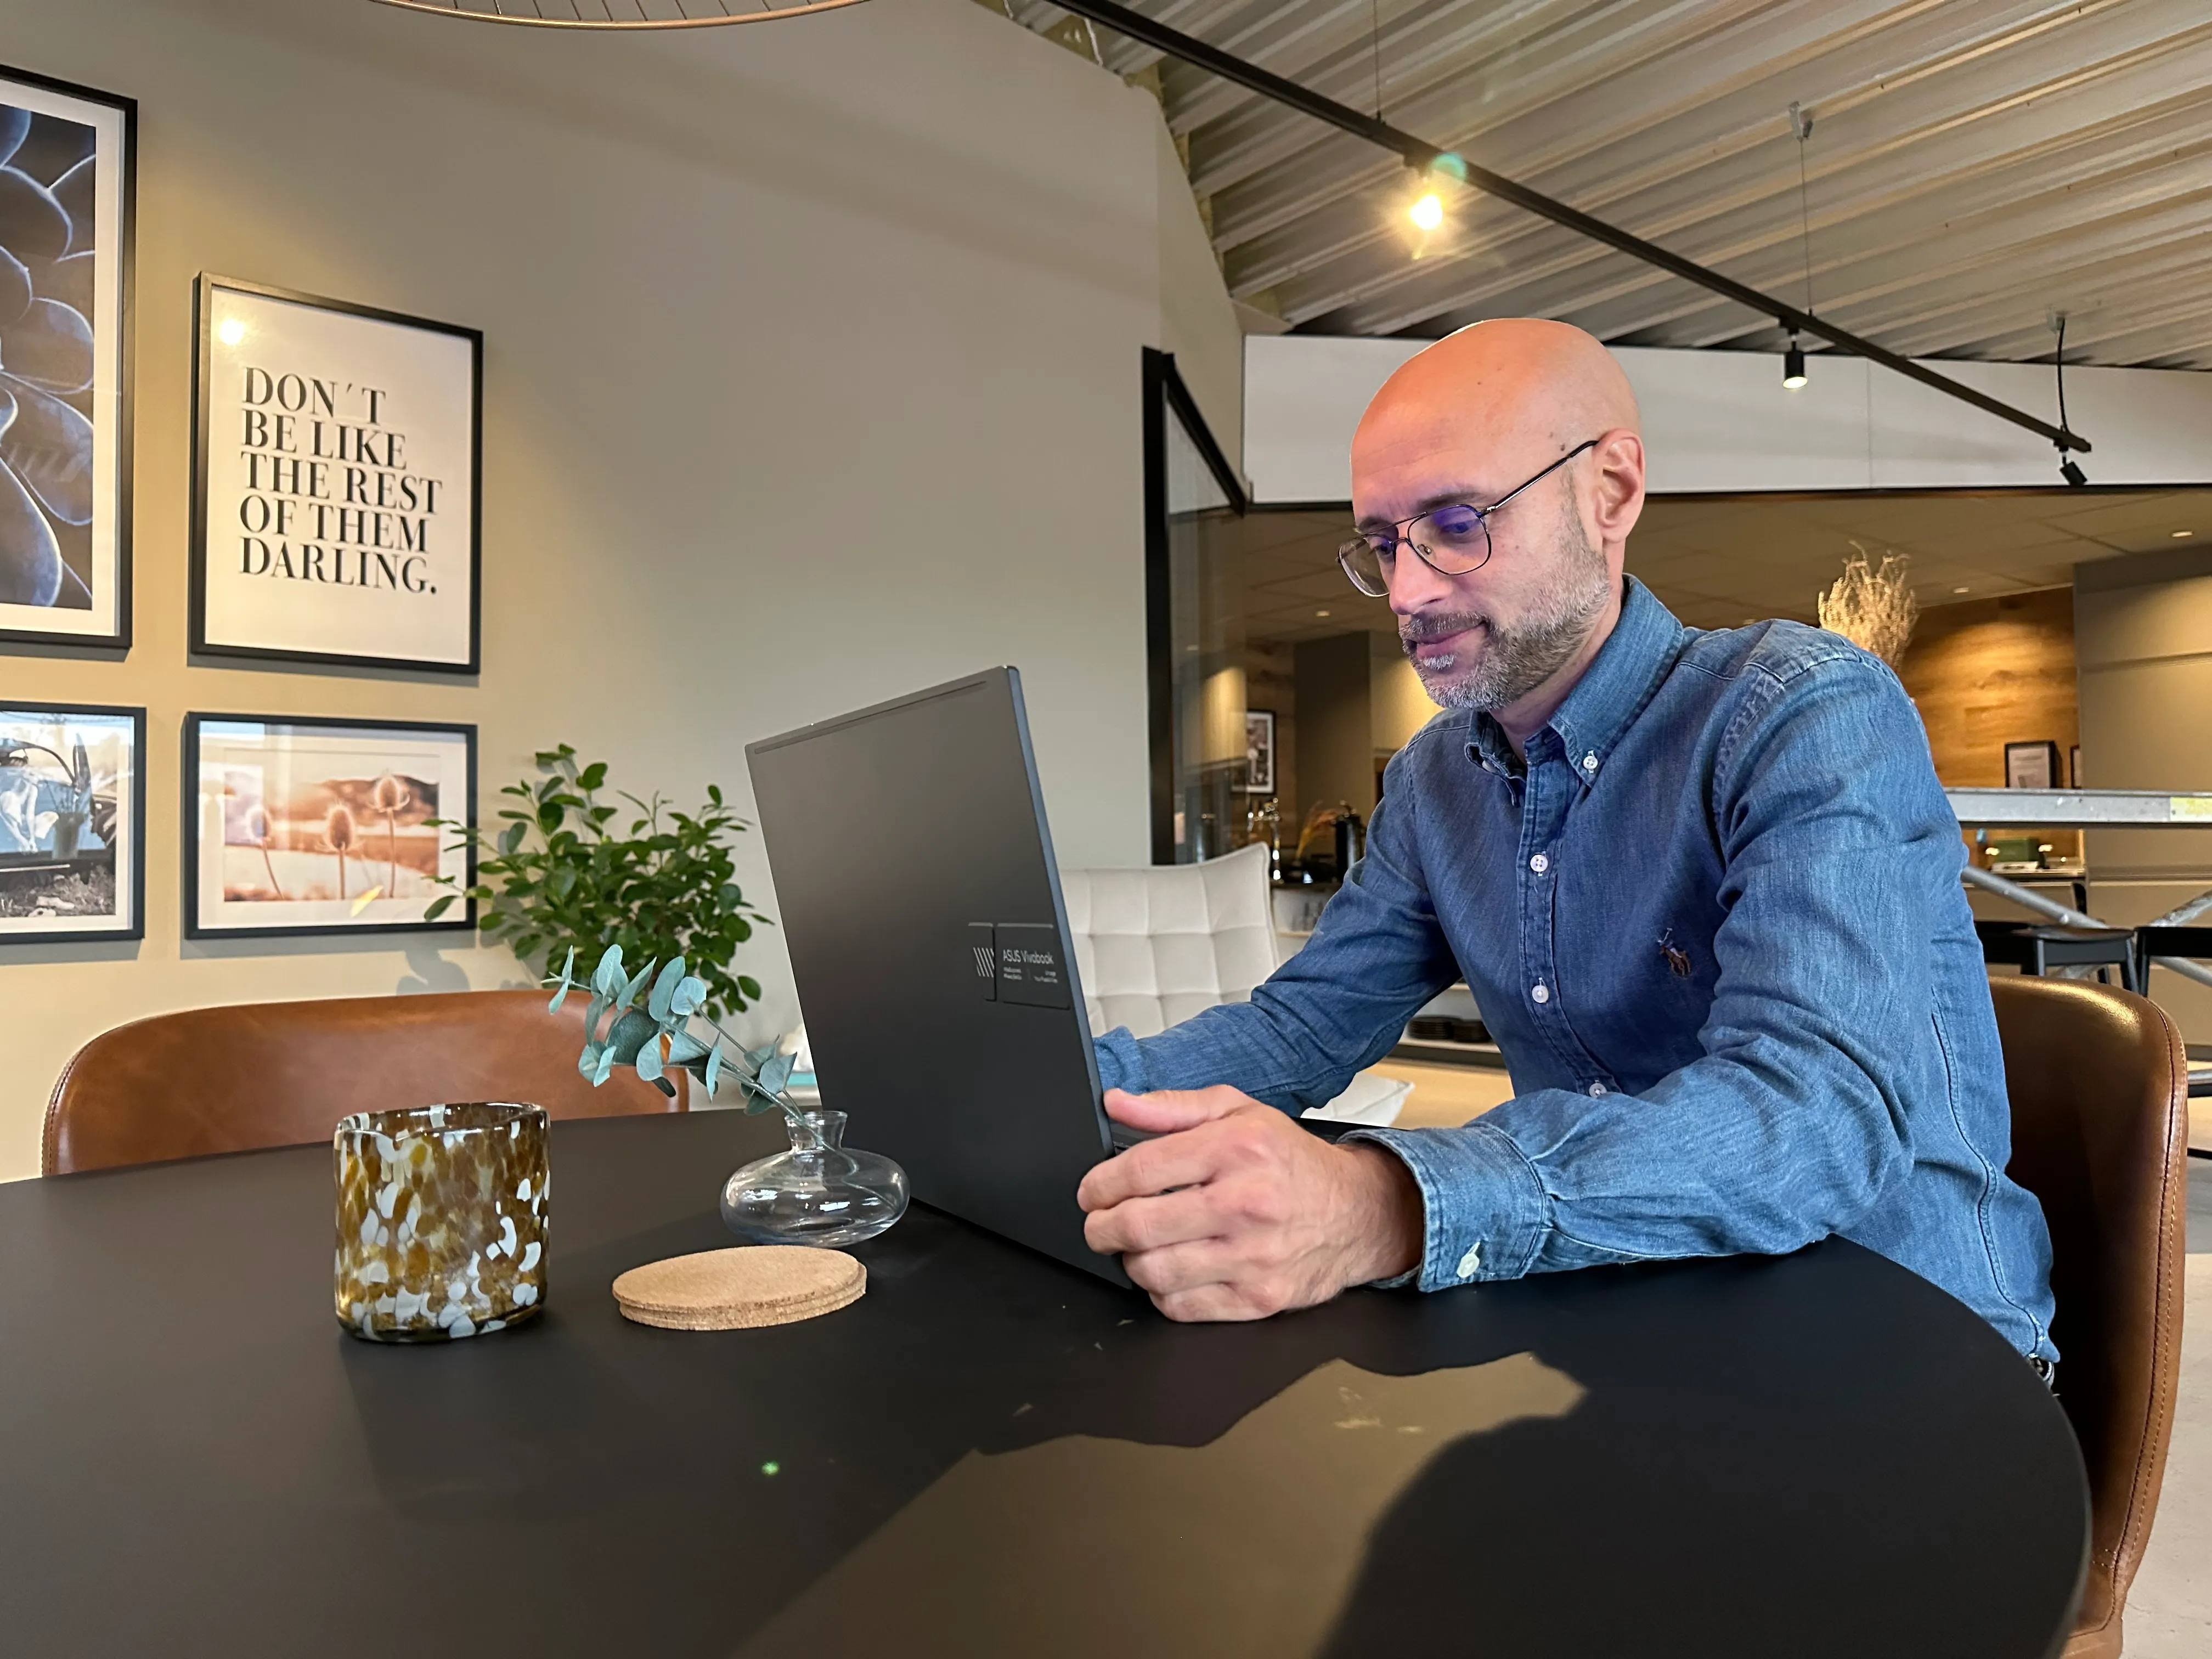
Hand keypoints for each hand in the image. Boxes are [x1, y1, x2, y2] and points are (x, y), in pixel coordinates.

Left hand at [1076, 1086, 1424, 1321]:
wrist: (1358, 1213)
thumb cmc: (1292, 1162)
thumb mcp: (1238, 1112)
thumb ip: (1172, 1108)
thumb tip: (1116, 1103)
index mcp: (1236, 1149)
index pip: (1141, 1170)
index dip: (1099, 1184)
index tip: (1092, 1191)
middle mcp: (1245, 1203)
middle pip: (1139, 1225)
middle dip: (1101, 1227)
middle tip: (1098, 1223)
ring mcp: (1252, 1257)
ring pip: (1154, 1271)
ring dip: (1129, 1261)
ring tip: (1135, 1246)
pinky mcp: (1258, 1298)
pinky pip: (1181, 1307)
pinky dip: (1161, 1292)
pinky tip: (1168, 1270)